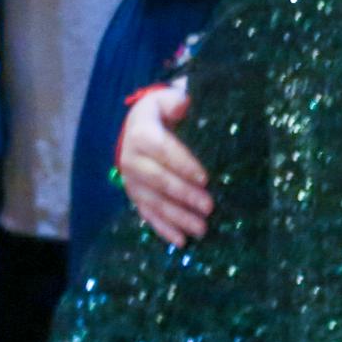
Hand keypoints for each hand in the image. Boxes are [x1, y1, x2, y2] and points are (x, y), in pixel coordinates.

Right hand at [119, 83, 210, 244]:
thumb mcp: (165, 99)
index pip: (162, 150)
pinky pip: (147, 214)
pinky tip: (181, 241)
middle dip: (183, 195)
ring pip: (153, 201)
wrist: (137, 126)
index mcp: (141, 134)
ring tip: (201, 230)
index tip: (205, 178)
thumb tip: (181, 106)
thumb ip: (173, 101)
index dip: (182, 164)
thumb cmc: (161, 112)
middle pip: (158, 180)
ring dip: (177, 217)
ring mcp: (131, 181)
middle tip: (210, 207)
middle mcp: (131, 159)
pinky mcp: (135, 195)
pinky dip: (163, 228)